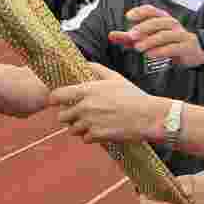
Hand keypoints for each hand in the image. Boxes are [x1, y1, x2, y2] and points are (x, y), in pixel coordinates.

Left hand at [49, 63, 167, 143]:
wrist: (148, 116)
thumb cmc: (133, 96)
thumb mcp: (115, 77)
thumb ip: (97, 69)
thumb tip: (85, 64)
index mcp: (88, 90)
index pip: (57, 96)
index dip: (54, 99)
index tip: (57, 101)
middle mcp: (85, 107)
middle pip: (61, 116)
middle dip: (68, 116)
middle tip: (78, 114)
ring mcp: (90, 123)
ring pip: (72, 129)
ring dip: (79, 127)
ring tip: (91, 122)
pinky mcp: (97, 136)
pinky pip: (84, 139)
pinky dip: (90, 136)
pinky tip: (100, 130)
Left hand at [108, 5, 203, 67]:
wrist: (193, 54)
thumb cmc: (168, 44)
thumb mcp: (147, 39)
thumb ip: (129, 38)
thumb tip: (110, 35)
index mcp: (162, 18)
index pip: (151, 10)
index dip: (140, 12)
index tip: (128, 17)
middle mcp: (172, 23)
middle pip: (157, 21)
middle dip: (143, 28)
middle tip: (130, 36)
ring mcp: (181, 34)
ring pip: (164, 34)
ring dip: (150, 40)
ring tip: (138, 48)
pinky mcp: (187, 46)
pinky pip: (173, 47)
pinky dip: (161, 51)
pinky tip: (151, 55)